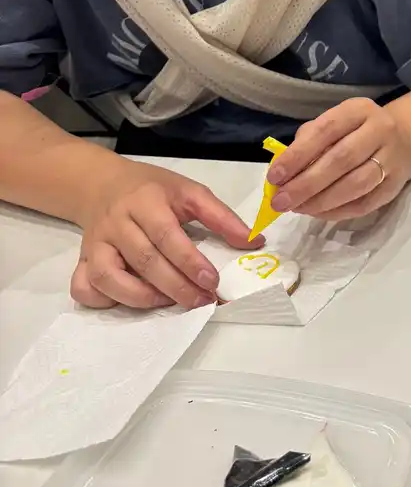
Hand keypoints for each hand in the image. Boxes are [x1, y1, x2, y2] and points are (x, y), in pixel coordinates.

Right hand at [72, 163, 258, 310]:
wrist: (103, 184)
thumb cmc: (153, 190)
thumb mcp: (188, 191)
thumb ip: (221, 216)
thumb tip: (254, 242)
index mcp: (146, 201)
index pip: (166, 235)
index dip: (189, 261)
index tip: (213, 281)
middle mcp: (117, 222)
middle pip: (144, 260)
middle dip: (176, 286)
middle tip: (202, 300)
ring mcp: (95, 243)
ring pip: (109, 277)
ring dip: (143, 297)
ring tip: (172, 301)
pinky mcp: (82, 259)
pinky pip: (83, 287)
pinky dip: (104, 300)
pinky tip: (130, 301)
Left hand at [269, 98, 410, 221]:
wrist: (407, 137)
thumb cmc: (358, 130)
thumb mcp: (336, 122)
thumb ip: (309, 140)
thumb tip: (283, 173)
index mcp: (359, 110)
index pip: (326, 130)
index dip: (298, 154)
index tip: (274, 176)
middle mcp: (380, 130)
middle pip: (341, 159)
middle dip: (306, 183)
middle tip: (281, 201)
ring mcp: (391, 159)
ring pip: (356, 184)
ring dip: (322, 200)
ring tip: (297, 208)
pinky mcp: (395, 185)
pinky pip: (365, 203)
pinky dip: (338, 212)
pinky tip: (317, 213)